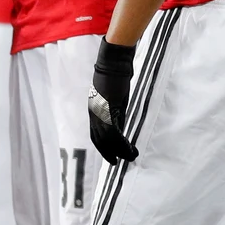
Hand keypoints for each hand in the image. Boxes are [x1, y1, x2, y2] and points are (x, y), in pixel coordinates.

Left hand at [88, 40, 137, 164]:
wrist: (114, 62)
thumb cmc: (115, 74)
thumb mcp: (114, 96)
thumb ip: (115, 111)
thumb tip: (119, 124)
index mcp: (93, 109)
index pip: (95, 134)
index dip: (102, 147)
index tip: (111, 155)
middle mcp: (94, 113)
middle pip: (99, 139)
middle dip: (108, 153)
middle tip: (117, 162)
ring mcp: (99, 112)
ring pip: (107, 139)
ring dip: (119, 150)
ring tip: (130, 156)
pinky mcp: (108, 110)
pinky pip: (114, 133)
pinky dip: (122, 143)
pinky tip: (130, 148)